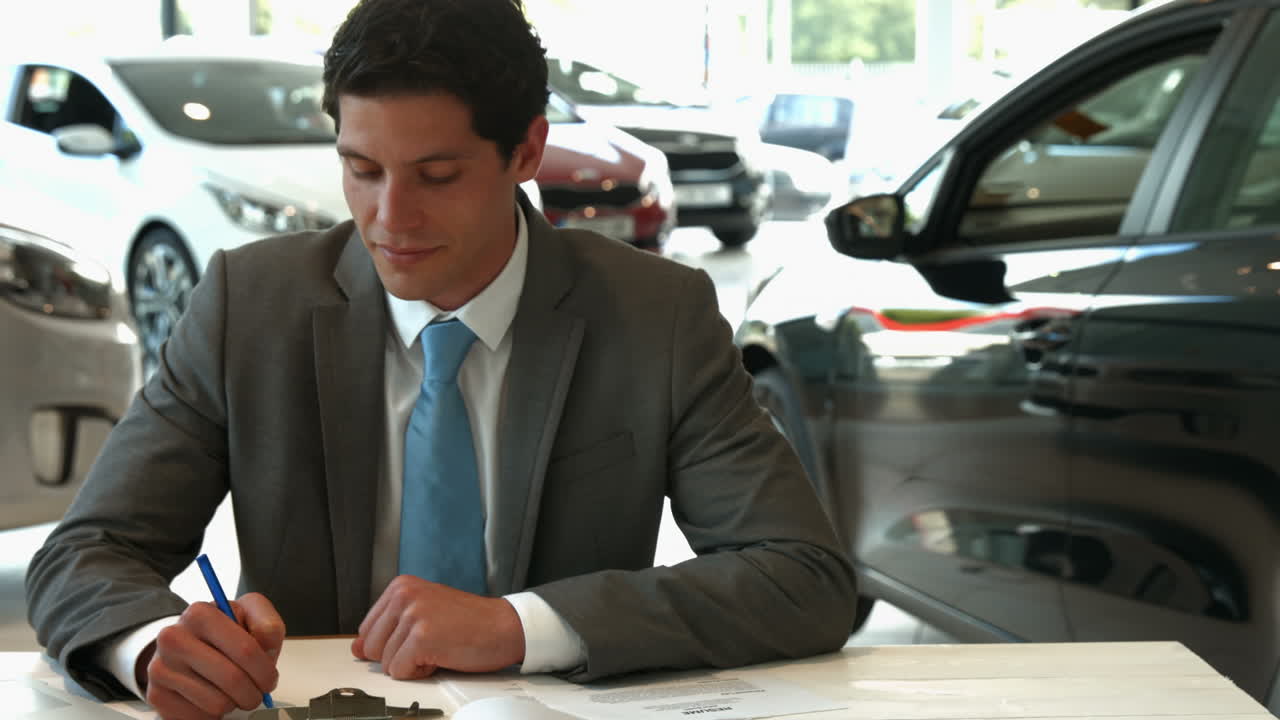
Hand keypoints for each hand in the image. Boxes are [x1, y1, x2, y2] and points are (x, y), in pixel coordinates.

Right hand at [140, 593, 284, 719]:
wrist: (188, 642)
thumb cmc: (226, 630)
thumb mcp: (251, 614)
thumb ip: (267, 624)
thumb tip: (265, 644)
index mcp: (199, 613)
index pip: (246, 650)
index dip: (265, 671)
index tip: (269, 679)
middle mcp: (173, 638)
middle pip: (232, 679)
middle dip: (254, 692)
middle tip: (257, 691)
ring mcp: (160, 668)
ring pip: (217, 704)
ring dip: (234, 703)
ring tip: (232, 690)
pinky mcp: (156, 695)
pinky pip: (199, 718)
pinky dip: (213, 714)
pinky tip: (212, 696)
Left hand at [352, 575, 524, 679]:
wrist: (504, 626)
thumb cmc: (470, 622)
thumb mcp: (425, 612)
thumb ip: (389, 627)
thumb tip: (357, 649)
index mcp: (401, 586)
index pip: (366, 630)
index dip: (389, 645)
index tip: (413, 640)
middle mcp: (404, 595)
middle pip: (372, 648)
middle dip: (398, 655)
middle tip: (430, 642)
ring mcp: (413, 615)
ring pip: (386, 663)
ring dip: (412, 664)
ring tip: (438, 647)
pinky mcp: (422, 637)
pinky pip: (401, 671)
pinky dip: (421, 672)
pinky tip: (441, 655)